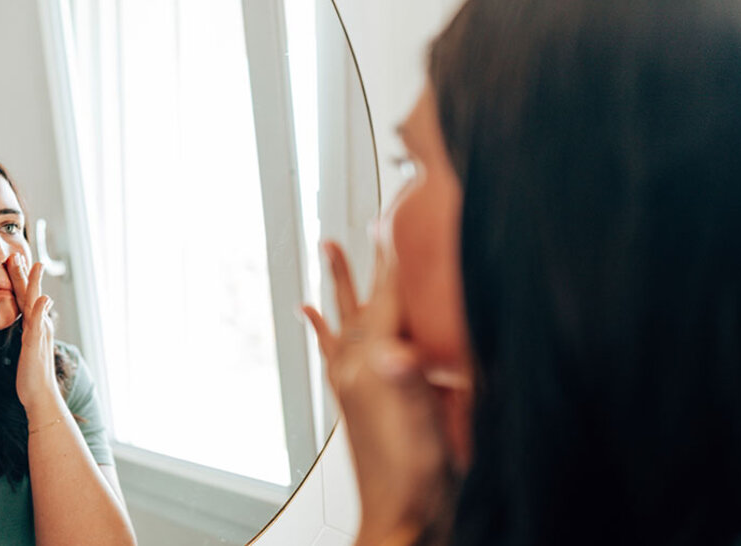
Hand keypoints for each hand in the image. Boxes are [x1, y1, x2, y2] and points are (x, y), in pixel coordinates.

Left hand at [7, 254, 58, 409]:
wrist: (40, 395)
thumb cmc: (28, 374)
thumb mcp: (25, 346)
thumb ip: (25, 329)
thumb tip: (22, 315)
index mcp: (31, 324)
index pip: (23, 296)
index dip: (19, 278)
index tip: (13, 259)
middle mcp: (38, 325)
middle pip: (30, 293)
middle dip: (25, 273)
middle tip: (20, 252)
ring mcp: (39, 333)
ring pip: (36, 303)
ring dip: (36, 284)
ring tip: (35, 265)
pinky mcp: (36, 345)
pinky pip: (38, 325)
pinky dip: (41, 311)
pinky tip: (43, 299)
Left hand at [302, 241, 470, 544]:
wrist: (399, 521)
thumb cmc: (416, 483)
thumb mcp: (426, 433)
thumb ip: (411, 389)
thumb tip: (398, 353)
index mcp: (374, 373)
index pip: (385, 304)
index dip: (392, 263)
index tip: (392, 224)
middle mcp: (356, 373)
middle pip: (360, 304)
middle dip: (361, 265)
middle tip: (352, 228)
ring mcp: (353, 385)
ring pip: (346, 320)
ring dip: (340, 286)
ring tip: (330, 252)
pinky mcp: (356, 399)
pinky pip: (336, 351)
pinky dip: (325, 328)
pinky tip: (315, 317)